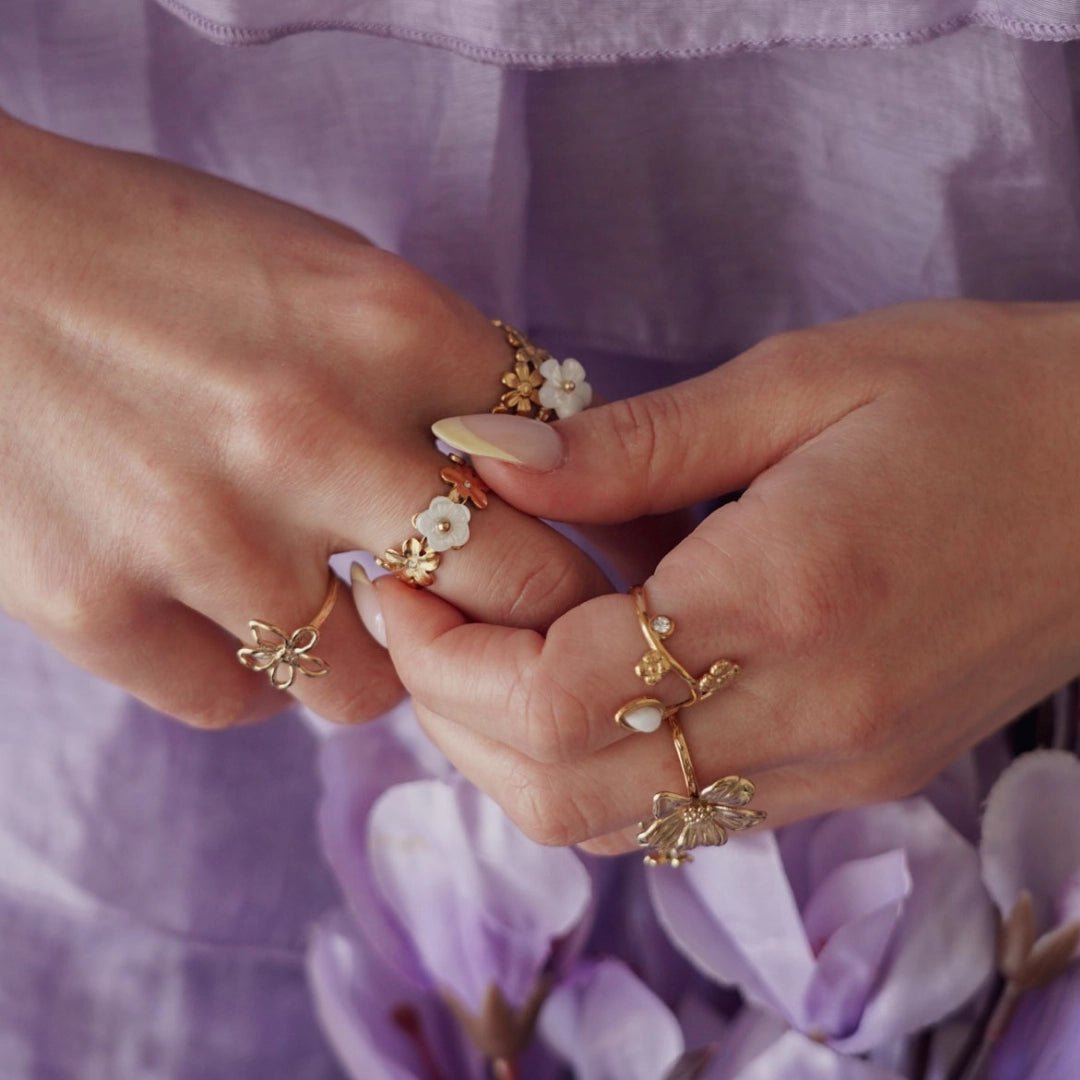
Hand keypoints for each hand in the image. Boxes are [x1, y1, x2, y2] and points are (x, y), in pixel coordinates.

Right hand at [0, 113, 612, 728]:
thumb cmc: (162, 259)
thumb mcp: (327, 269)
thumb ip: (438, 371)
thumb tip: (529, 472)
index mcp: (389, 326)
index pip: (567, 467)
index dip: (592, 520)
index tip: (591, 550)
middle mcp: (312, 435)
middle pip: (517, 592)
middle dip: (530, 618)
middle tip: (514, 624)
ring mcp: (202, 535)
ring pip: (374, 685)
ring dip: (379, 661)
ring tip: (346, 615)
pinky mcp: (97, 606)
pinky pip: (240, 703)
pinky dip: (257, 677)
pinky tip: (240, 621)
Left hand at [372, 300, 1079, 851]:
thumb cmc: (978, 397)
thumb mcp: (801, 380)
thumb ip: (629, 442)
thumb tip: (483, 458)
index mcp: (788, 596)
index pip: (556, 691)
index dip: (449, 652)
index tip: (404, 583)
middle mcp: (811, 715)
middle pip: (562, 785)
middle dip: (454, 714)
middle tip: (419, 619)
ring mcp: (838, 766)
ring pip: (612, 822)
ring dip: (512, 751)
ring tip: (481, 646)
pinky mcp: (854, 776)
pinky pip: (681, 811)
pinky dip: (595, 762)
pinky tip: (583, 675)